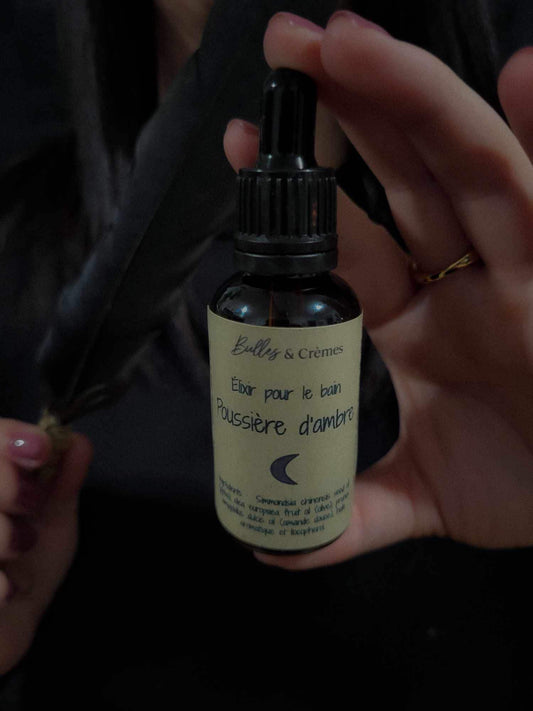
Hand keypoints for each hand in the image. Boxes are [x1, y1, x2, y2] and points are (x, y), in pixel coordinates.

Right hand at [0, 418, 91, 672]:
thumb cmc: (25, 566)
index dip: (6, 436)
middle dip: (3, 484)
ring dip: (2, 536)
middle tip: (29, 503)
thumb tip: (77, 442)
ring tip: (19, 550)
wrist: (5, 630)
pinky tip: (7, 589)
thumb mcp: (51, 520)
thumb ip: (61, 482)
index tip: (40, 449)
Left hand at [223, 11, 532, 567]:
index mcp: (416, 324)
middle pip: (405, 180)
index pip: (350, 245)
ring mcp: (524, 270)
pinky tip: (526, 75)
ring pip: (471, 170)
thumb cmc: (522, 487)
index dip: (301, 200)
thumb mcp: (423, 502)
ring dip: (420, 102)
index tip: (243, 143)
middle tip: (290, 43)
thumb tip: (273, 544)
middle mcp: (467, 280)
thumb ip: (351, 515)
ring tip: (358, 40)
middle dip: (351, 109)